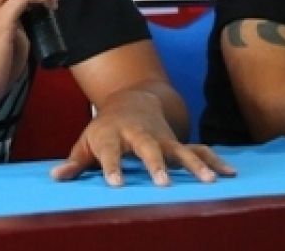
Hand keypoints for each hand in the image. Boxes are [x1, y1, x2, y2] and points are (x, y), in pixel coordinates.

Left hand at [50, 87, 234, 186]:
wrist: (133, 100)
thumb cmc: (105, 129)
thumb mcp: (86, 141)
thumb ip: (74, 161)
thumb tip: (55, 177)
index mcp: (112, 135)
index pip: (110, 152)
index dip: (112, 166)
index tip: (116, 184)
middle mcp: (139, 135)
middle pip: (147, 147)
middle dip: (156, 164)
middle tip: (163, 183)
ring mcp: (161, 137)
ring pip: (179, 149)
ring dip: (194, 164)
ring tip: (209, 181)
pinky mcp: (177, 141)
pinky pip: (198, 150)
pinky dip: (214, 160)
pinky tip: (229, 173)